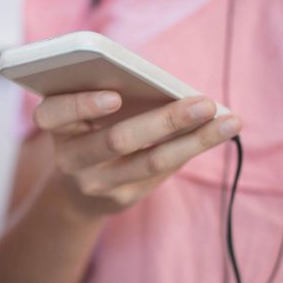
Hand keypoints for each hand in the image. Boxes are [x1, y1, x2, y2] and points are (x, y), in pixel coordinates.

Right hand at [35, 90, 241, 214]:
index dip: (81, 105)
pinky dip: (192, 147)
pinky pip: (163, 171)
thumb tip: (166, 84)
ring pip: (150, 161)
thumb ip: (106, 94)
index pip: (53, 114)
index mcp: (56, 126)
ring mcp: (96, 183)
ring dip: (195, 140)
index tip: (114, 97)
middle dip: (165, 120)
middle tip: (205, 103)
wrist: (77, 191)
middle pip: (117, 140)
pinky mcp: (122, 198)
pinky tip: (220, 132)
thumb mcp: (82, 113)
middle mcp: (70, 158)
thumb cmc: (87, 130)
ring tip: (229, 122)